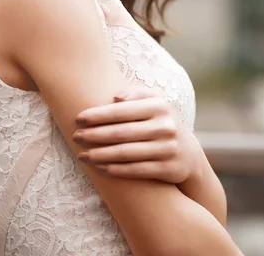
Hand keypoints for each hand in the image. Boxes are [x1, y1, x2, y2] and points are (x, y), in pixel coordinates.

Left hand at [73, 86, 203, 183]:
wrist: (188, 152)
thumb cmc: (160, 121)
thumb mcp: (154, 102)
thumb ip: (135, 94)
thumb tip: (114, 97)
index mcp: (159, 106)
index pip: (121, 111)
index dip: (98, 115)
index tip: (78, 119)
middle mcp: (165, 126)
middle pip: (121, 133)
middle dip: (94, 136)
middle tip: (76, 137)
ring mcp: (168, 148)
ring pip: (126, 153)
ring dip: (100, 155)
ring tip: (82, 155)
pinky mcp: (168, 169)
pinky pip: (136, 170)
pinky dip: (116, 170)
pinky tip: (100, 167)